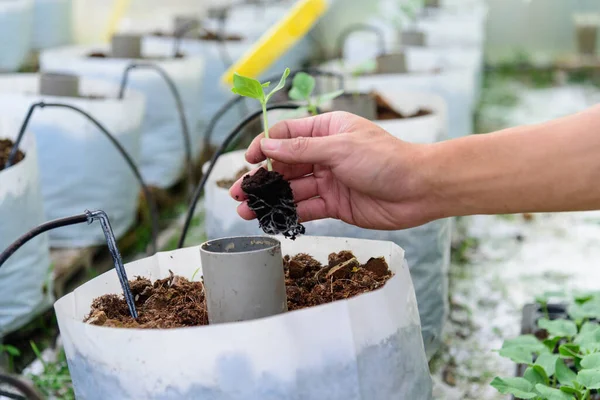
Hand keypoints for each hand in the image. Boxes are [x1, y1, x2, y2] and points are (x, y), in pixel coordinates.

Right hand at [229, 111, 439, 229]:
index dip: (265, 146)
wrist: (418, 189)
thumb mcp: (340, 148)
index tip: (249, 161)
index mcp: (327, 130)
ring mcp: (330, 180)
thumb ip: (301, 149)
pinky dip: (289, 213)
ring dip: (270, 199)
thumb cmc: (385, 159)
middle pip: (285, 165)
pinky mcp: (336, 203)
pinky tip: (271, 220)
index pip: (287, 134)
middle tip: (237, 193)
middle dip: (261, 179)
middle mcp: (325, 154)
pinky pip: (307, 207)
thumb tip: (267, 144)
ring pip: (292, 189)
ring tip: (245, 211)